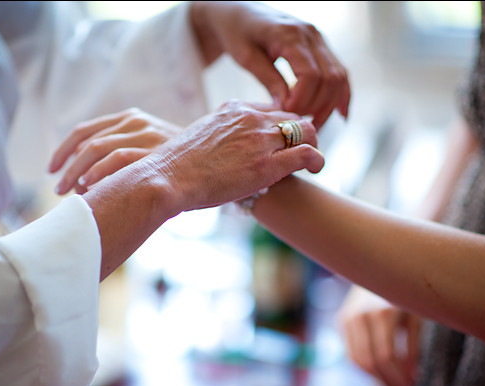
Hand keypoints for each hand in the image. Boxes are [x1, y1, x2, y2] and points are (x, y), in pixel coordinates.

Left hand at [49, 108, 181, 194]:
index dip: (64, 150)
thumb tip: (86, 180)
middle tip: (57, 188)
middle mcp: (136, 122)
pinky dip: (100, 174)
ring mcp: (147, 134)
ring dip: (78, 173)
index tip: (52, 168)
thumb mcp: (151, 150)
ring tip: (69, 193)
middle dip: (67, 166)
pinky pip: (119, 159)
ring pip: (98, 149)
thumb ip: (124, 155)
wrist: (219, 158)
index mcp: (131, 118)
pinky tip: (90, 188)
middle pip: (87, 141)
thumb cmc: (182, 163)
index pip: (85, 130)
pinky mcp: (157, 150)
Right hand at [85, 100, 323, 212]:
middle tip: (302, 150)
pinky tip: (317, 168)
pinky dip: (317, 159)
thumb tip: (223, 151)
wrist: (166, 179)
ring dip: (312, 144)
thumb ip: (219, 136)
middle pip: (292, 116)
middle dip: (301, 132)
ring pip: (306, 130)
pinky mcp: (267, 166)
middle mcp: (251, 118)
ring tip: (312, 162)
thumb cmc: (176, 167)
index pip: (270, 108)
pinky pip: (307, 154)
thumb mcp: (199, 138)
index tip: (282, 139)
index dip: (280, 124)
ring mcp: (260, 140)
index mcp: (233, 108)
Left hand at [191, 1, 349, 129]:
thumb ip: (268, 80)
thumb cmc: (237, 32)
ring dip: (329, 105)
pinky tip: (340, 114)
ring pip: (339, 77)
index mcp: (291, 34)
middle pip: (330, 79)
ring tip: (313, 124)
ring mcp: (320, 39)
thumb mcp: (246, 57)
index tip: (285, 114)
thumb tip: (286, 107)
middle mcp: (311, 34)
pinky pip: (340, 72)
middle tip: (298, 123)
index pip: (311, 75)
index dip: (302, 100)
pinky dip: (341, 95)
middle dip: (316, 107)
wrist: (239, 12)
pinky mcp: (321, 46)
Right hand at [338, 286, 421, 385]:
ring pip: (356, 360)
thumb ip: (413, 347)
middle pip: (370, 361)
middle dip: (387, 382)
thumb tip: (412, 377)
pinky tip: (381, 371)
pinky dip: (365, 367)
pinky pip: (350, 352)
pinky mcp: (342, 319)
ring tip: (394, 385)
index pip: (386, 356)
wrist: (381, 266)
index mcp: (383, 312)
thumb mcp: (416, 315)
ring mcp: (348, 317)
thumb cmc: (406, 291)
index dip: (398, 377)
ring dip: (376, 378)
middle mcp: (361, 314)